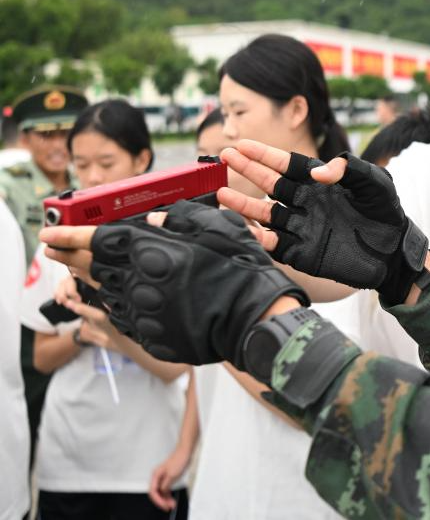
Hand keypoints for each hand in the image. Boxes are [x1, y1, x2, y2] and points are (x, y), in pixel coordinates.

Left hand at [41, 201, 309, 366]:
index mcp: (151, 252)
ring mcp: (143, 313)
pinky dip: (117, 306)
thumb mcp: (215, 228)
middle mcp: (139, 283)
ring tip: (86, 273)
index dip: (68, 234)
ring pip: (103, 295)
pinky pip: (124, 319)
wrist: (255, 320)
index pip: (96, 240)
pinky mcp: (151, 336)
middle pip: (90, 269)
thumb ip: (179, 219)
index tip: (49, 231)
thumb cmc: (240, 269)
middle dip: (69, 257)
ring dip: (92, 282)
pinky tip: (121, 299)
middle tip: (56, 248)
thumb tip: (153, 219)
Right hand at [148, 446, 189, 510]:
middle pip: (156, 493)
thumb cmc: (179, 459)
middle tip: (168, 507)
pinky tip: (171, 499)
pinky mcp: (168, 478)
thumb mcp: (172, 475)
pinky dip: (168, 494)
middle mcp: (158, 477)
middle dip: (162, 501)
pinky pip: (166, 489)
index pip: (153, 492)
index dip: (158, 500)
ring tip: (171, 504)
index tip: (164, 505)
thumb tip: (163, 491)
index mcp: (156, 475)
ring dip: (166, 499)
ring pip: (161, 492)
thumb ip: (166, 485)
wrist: (185, 452)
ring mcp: (163, 478)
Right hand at [218, 140, 429, 303]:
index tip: (242, 146)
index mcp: (320, 183)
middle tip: (225, 158)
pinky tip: (248, 231)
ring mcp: (303, 227)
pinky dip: (260, 239)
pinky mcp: (303, 252)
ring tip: (221, 194)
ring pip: (266, 215)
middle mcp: (306, 203)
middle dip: (248, 171)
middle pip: (271, 185)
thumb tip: (318, 171)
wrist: (394, 251)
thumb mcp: (375, 182)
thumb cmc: (386, 211)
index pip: (287, 165)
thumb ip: (348, 169)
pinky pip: (276, 245)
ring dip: (245, 206)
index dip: (265, 155)